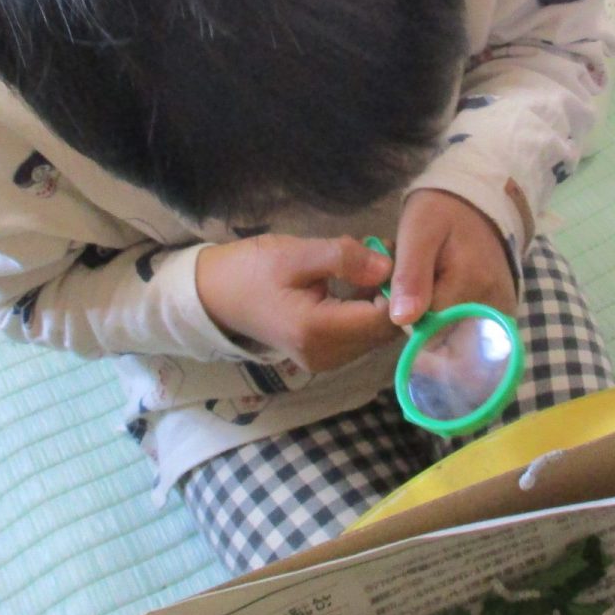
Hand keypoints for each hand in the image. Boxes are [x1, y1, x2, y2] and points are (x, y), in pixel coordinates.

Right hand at [195, 235, 396, 372]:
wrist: (214, 294)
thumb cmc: (251, 270)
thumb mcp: (295, 254)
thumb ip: (344, 258)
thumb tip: (389, 267)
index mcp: (318, 332)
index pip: (383, 319)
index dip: (399, 289)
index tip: (397, 254)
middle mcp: (326, 356)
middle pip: (383, 331)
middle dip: (392, 294)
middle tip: (385, 254)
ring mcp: (324, 361)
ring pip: (375, 335)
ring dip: (380, 301)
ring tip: (370, 264)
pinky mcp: (322, 357)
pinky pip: (360, 336)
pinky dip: (366, 310)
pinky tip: (358, 282)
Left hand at [387, 189, 516, 326]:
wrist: (477, 206)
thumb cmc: (441, 214)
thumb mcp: (418, 232)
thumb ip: (410, 275)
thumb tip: (402, 319)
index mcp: (471, 284)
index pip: (427, 329)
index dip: (408, 315)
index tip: (403, 288)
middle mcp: (493, 305)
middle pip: (445, 339)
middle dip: (424, 319)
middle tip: (419, 283)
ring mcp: (503, 312)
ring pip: (457, 339)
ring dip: (438, 321)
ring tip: (434, 286)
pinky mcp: (504, 314)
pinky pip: (473, 334)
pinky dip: (454, 322)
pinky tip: (449, 296)